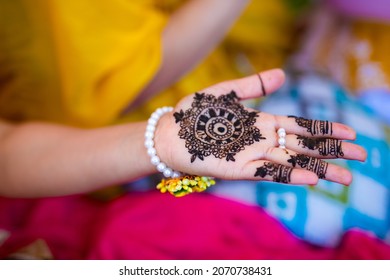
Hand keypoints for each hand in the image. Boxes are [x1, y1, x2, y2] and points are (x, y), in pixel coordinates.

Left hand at [155, 69, 366, 185]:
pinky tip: (311, 177)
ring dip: (320, 168)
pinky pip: (268, 172)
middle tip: (361, 155)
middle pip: (304, 146)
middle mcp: (261, 140)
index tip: (349, 132)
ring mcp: (251, 155)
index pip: (300, 126)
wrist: (169, 133)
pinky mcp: (238, 169)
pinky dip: (290, 174)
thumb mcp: (225, 94)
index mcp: (261, 122)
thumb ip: (252, 86)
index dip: (325, 129)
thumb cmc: (194, 114)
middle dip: (332, 151)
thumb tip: (281, 75)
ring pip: (292, 162)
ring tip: (346, 176)